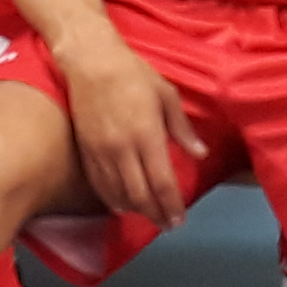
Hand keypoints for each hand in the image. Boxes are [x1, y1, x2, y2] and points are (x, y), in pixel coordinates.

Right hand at [63, 40, 200, 228]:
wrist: (91, 61)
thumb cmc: (134, 74)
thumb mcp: (166, 95)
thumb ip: (182, 129)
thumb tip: (200, 154)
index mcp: (147, 135)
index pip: (162, 182)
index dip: (171, 205)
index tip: (179, 219)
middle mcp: (123, 149)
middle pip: (140, 195)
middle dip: (155, 214)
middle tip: (167, 225)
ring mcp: (101, 151)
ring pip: (118, 193)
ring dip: (135, 210)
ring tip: (149, 216)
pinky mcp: (85, 150)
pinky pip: (98, 183)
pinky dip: (111, 199)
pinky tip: (121, 206)